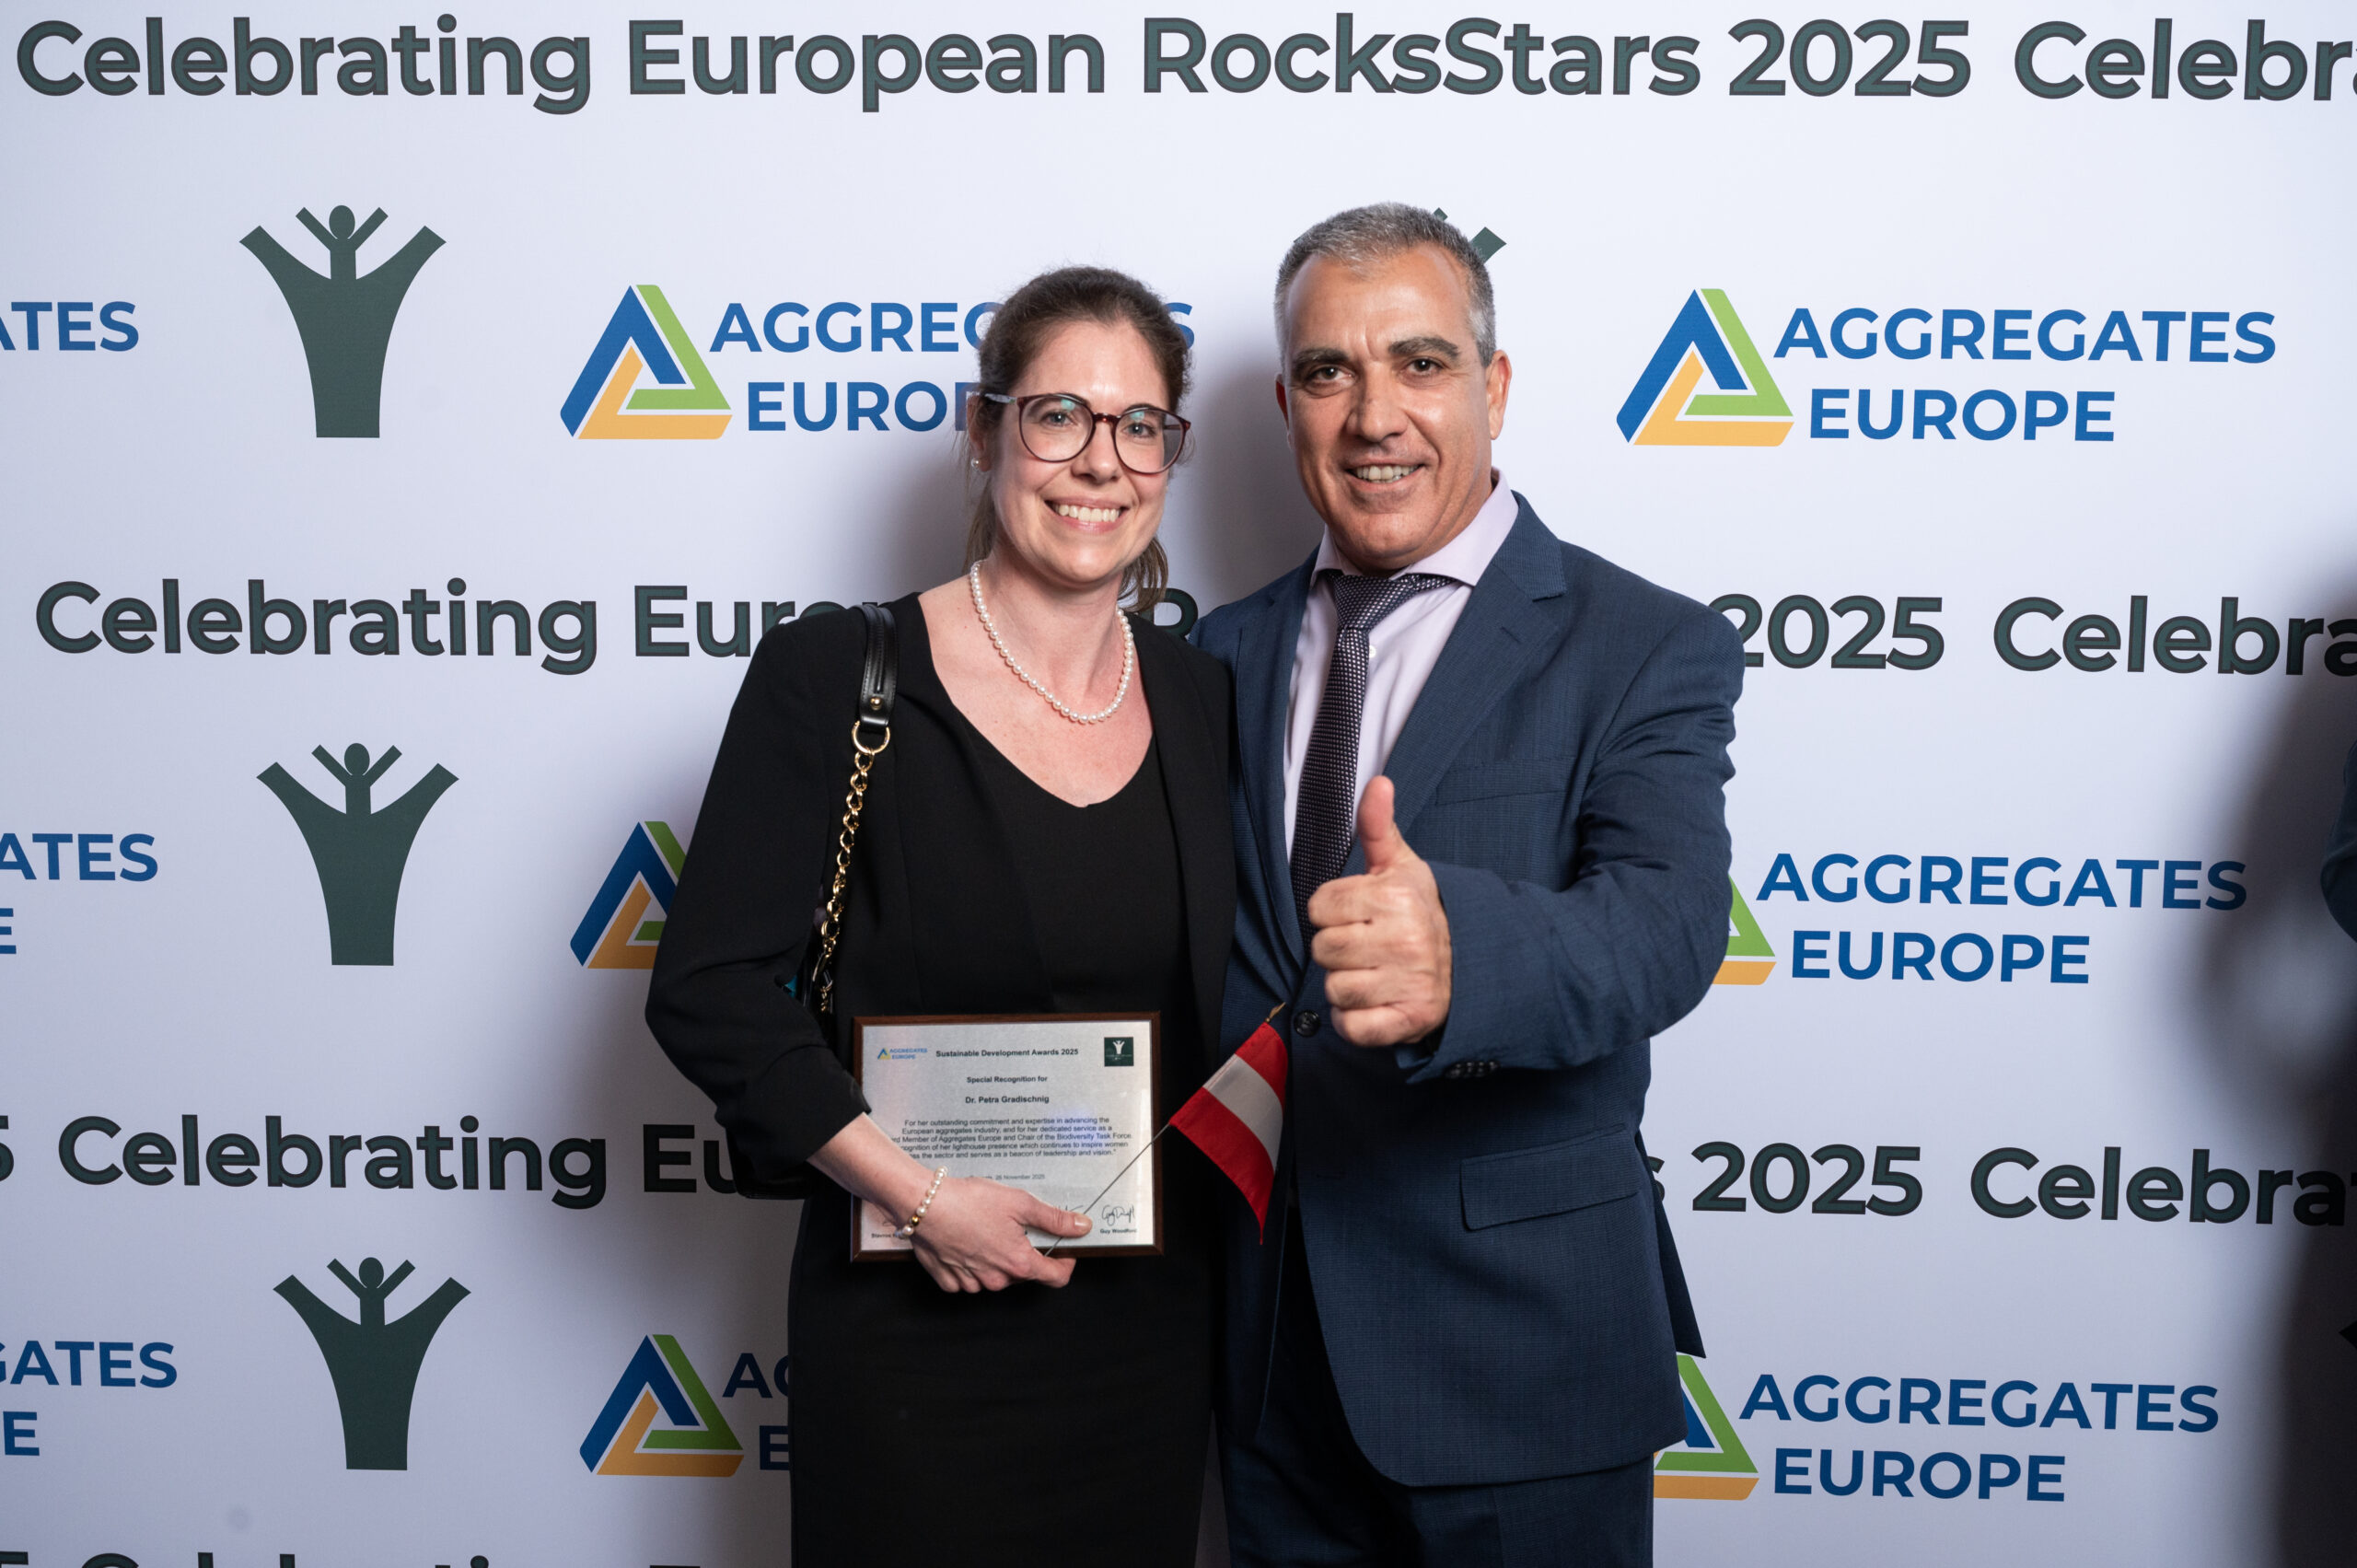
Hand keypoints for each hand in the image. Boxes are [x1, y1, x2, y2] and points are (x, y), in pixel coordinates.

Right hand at [909, 1177, 1090, 1292]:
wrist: (924, 1204)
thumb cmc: (968, 1201)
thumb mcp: (1020, 1203)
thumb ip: (1054, 1219)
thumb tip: (1081, 1227)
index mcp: (1018, 1262)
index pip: (1056, 1277)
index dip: (1065, 1263)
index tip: (1063, 1250)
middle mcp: (996, 1279)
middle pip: (1023, 1274)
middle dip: (1025, 1254)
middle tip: (1014, 1227)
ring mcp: (972, 1282)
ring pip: (996, 1277)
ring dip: (997, 1260)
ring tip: (985, 1230)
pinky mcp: (949, 1280)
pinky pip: (969, 1279)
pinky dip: (971, 1265)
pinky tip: (966, 1242)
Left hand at [1306, 776, 1452, 1046]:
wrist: (1473, 964)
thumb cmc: (1424, 913)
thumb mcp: (1403, 867)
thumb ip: (1379, 827)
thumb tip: (1377, 782)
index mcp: (1395, 898)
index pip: (1319, 906)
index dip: (1332, 911)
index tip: (1358, 914)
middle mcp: (1403, 940)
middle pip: (1322, 949)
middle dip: (1338, 949)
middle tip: (1367, 946)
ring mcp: (1407, 983)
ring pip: (1334, 989)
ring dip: (1347, 986)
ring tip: (1375, 973)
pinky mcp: (1407, 1021)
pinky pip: (1351, 1027)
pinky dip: (1354, 1022)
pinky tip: (1374, 1003)